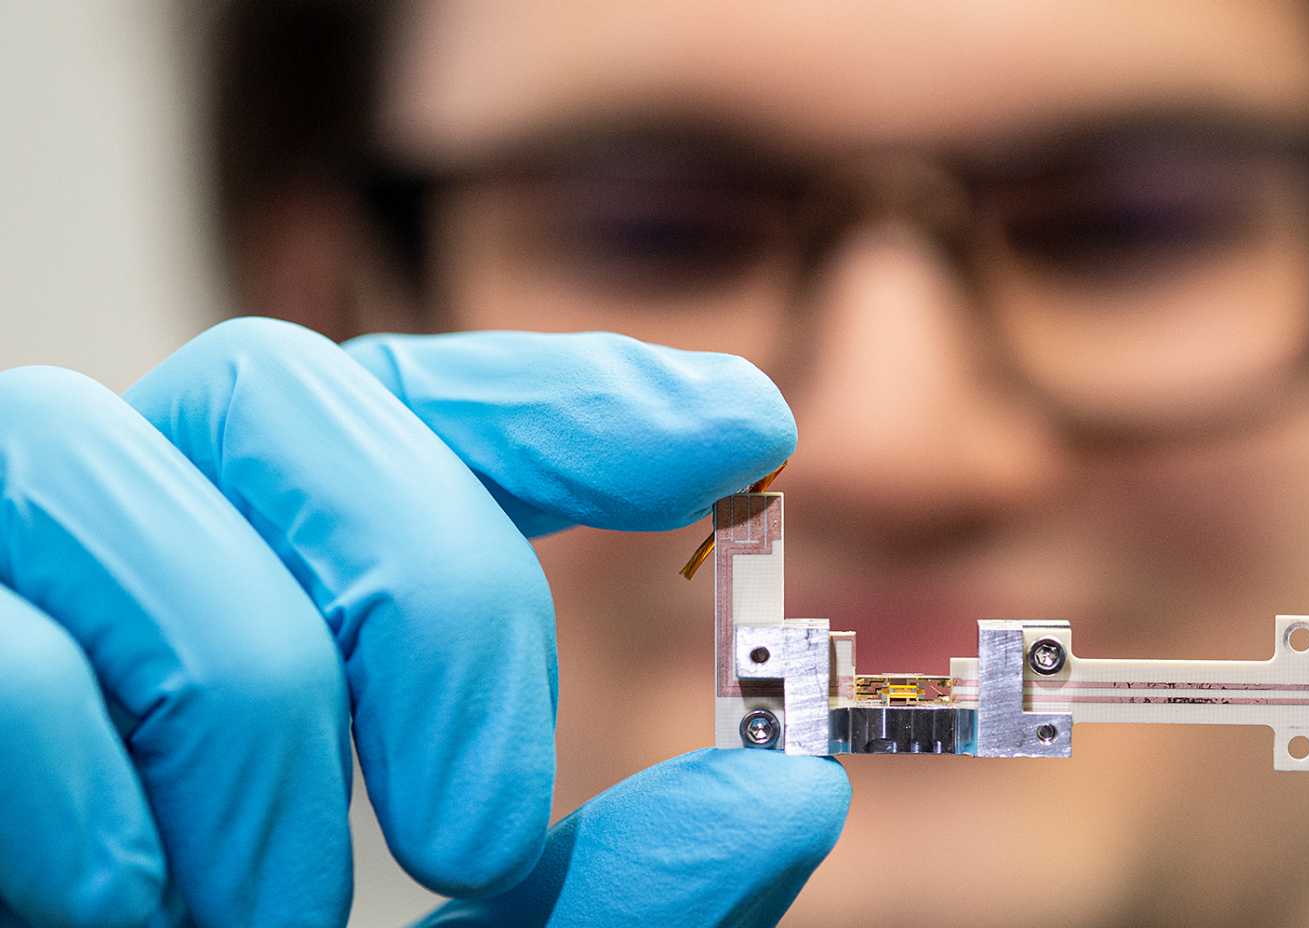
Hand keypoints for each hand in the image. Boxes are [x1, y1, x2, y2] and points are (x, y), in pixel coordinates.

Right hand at [0, 318, 847, 926]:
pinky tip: (118, 909)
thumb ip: (610, 900)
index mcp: (253, 566)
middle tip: (483, 833)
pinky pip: (0, 662)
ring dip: (257, 747)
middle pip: (288, 389)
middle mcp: (110, 524)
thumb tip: (792, 794)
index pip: (414, 401)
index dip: (576, 392)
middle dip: (433, 591)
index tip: (749, 430)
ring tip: (264, 916)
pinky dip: (96, 811)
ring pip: (134, 498)